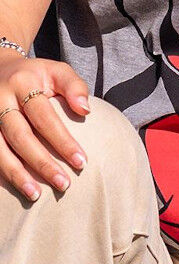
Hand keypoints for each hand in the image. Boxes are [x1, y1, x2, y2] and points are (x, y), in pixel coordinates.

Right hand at [0, 55, 89, 201]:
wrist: (0, 68)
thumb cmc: (38, 76)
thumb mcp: (57, 71)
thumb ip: (74, 86)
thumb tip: (85, 110)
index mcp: (21, 84)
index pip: (44, 116)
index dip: (62, 141)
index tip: (82, 162)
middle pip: (20, 136)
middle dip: (42, 162)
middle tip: (64, 184)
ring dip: (17, 174)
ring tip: (36, 195)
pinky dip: (3, 171)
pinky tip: (18, 187)